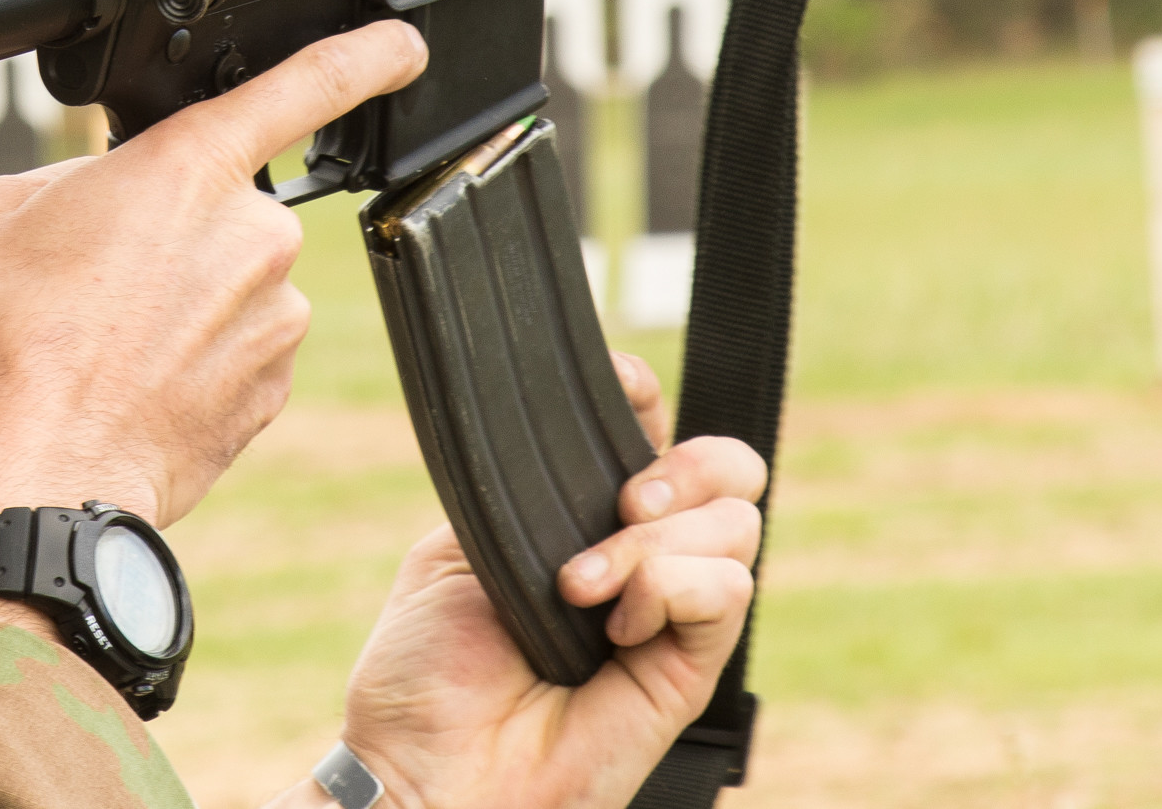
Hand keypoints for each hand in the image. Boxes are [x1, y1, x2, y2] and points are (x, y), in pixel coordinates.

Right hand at [0, 21, 426, 531]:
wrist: (40, 468)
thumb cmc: (15, 341)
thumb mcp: (5, 213)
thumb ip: (77, 178)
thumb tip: (102, 198)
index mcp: (192, 164)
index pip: (306, 84)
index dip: (365, 55)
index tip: (403, 49)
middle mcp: (255, 232)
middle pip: (229, 208)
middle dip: (178, 234)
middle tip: (104, 282)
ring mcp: (276, 315)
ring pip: (236, 283)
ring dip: (187, 303)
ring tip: (108, 342)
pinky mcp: (276, 386)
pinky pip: (243, 350)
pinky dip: (199, 362)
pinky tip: (137, 382)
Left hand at [273, 355, 767, 808]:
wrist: (425, 768)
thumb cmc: (425, 673)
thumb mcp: (457, 543)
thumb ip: (525, 482)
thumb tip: (593, 431)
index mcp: (582, 521)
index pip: (656, 434)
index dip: (648, 404)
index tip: (623, 392)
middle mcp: (642, 561)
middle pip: (730, 470)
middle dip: (687, 464)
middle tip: (624, 501)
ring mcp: (672, 615)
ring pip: (735, 524)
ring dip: (653, 541)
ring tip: (581, 588)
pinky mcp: (691, 671)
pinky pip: (727, 593)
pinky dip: (669, 590)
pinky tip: (613, 626)